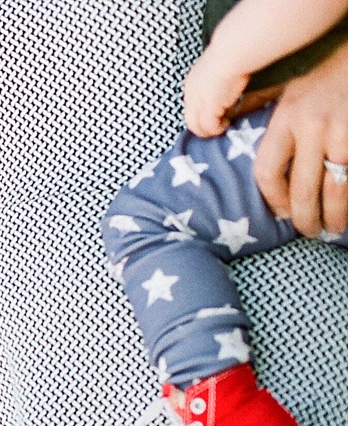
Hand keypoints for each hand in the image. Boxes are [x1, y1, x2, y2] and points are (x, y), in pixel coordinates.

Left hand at [183, 53, 247, 137]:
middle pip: (190, 119)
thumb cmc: (230, 54)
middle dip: (201, 127)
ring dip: (208, 131)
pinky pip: (210, 127)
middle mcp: (191, 95)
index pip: (191, 105)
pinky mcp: (209, 108)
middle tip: (215, 128)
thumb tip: (225, 83)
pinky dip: (217, 129)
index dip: (200, 113)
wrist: (231, 53)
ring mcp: (198, 103)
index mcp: (192, 84)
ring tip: (221, 128)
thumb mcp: (217, 67)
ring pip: (196, 126)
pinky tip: (225, 125)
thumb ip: (216, 78)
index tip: (213, 115)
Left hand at [255, 38, 347, 235]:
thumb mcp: (283, 81)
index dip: (274, 199)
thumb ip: (256, 104)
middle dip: (306, 217)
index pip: (269, 172)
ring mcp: (344, 132)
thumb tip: (220, 122)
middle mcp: (315, 127)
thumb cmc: (322, 63)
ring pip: (338, 187)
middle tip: (310, 232)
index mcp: (287, 117)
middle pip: (303, 188)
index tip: (281, 213)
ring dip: (336, 214)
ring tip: (335, 229)